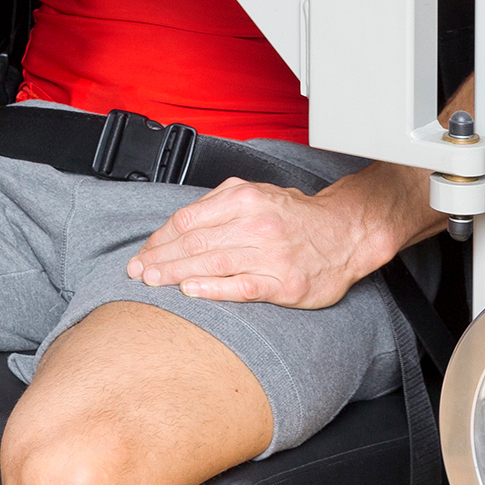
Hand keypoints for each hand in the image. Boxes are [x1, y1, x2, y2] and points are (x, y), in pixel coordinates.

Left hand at [125, 177, 397, 308]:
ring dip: (176, 273)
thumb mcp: (257, 194)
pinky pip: (241, 286)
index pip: (188, 219)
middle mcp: (255, 223)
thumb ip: (219, 205)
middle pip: (194, 241)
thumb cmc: (297, 216)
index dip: (159, 238)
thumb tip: (177, 224)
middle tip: (137, 271)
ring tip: (152, 281)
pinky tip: (191, 291)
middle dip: (160, 258)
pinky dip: (212, 289)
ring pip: (212, 262)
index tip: (142, 253)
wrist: (348, 232)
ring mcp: (270, 254)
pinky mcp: (284, 283)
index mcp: (244, 198)